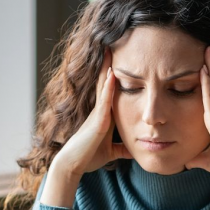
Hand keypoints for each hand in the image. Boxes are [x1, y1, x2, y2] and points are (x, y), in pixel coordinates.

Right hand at [44, 49, 131, 203]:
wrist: (74, 165)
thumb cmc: (89, 157)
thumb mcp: (111, 151)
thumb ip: (122, 148)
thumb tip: (136, 150)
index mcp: (104, 115)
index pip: (111, 90)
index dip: (114, 74)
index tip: (122, 58)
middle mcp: (100, 110)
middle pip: (105, 82)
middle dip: (110, 64)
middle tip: (113, 43)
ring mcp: (98, 114)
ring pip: (103, 86)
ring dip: (108, 68)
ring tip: (111, 48)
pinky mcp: (97, 122)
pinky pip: (104, 101)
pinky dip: (108, 87)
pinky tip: (112, 74)